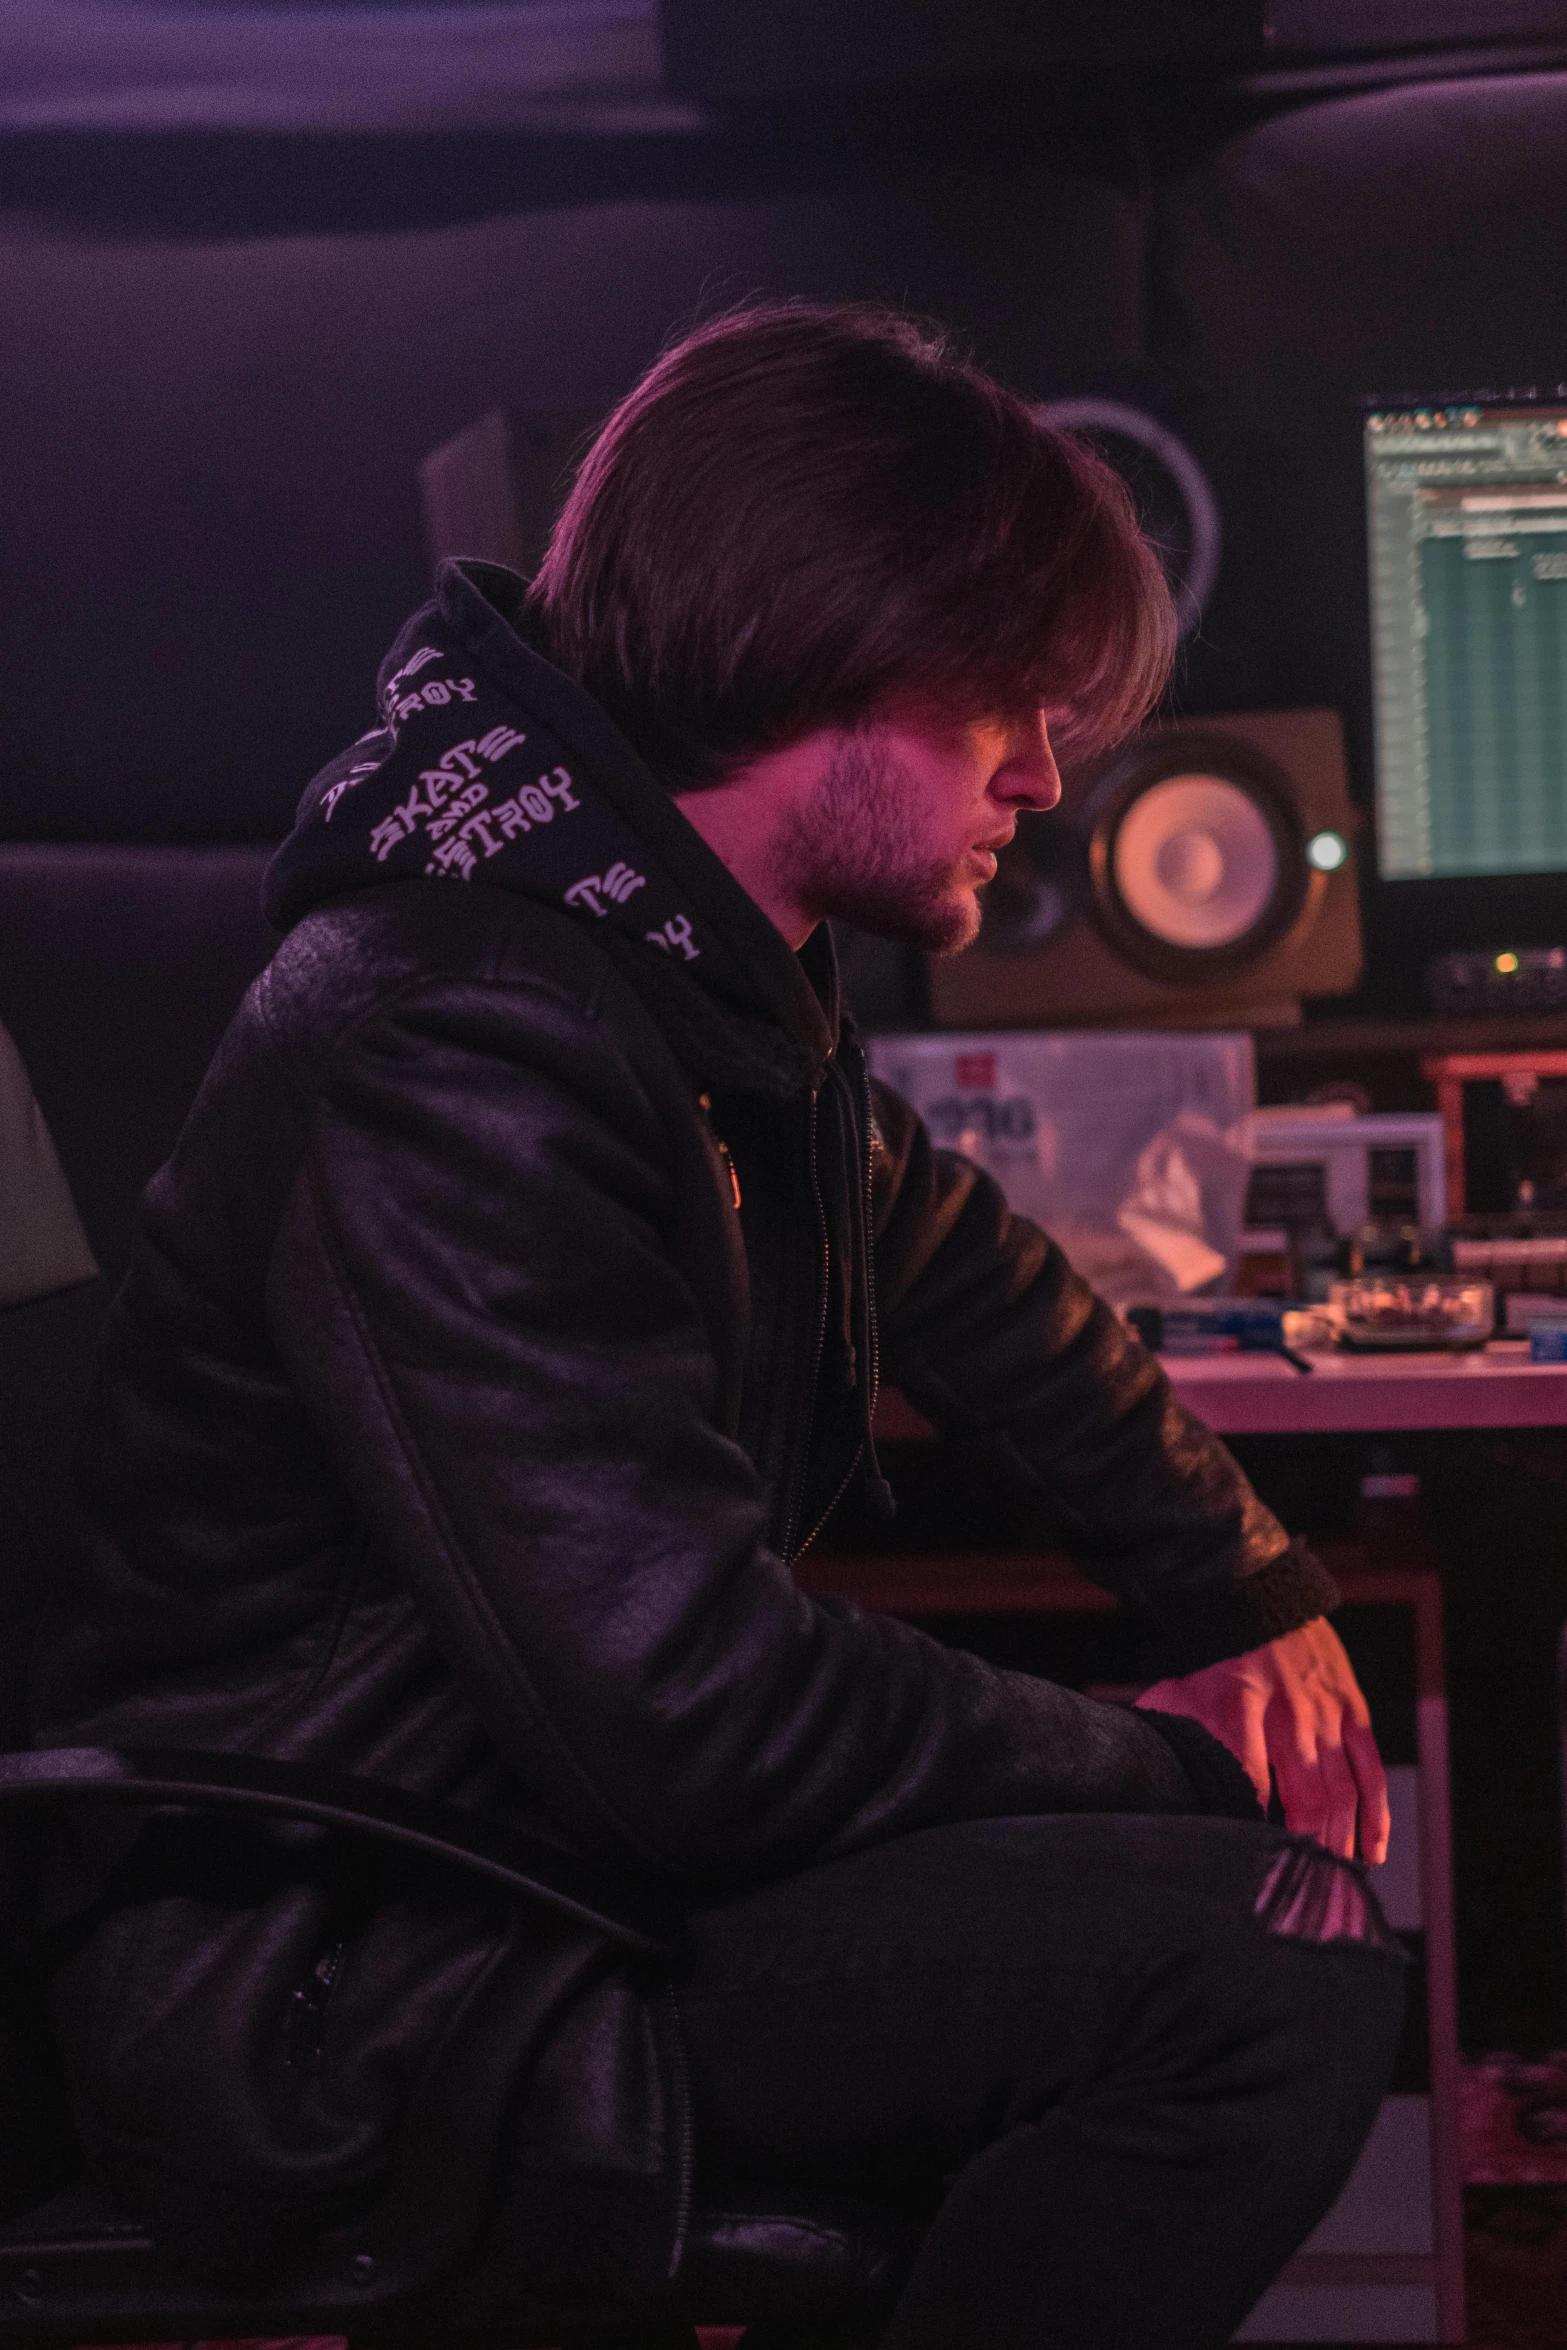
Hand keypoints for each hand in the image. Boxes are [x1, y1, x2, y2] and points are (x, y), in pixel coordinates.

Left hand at [1137, 1617, 1389, 1862]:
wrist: (1251, 1588)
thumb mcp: (1177, 1686)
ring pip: (1342, 1791)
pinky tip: (1370, 1853)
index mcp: (1236, 1706)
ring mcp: (1325, 1712)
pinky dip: (1376, 1816)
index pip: (1247, 1777)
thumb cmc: (1207, 1651)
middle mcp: (1286, 1712)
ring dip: (1340, 1841)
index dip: (1251, 1824)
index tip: (1246, 1859)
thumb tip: (1144, 1776)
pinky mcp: (1352, 1708)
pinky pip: (1370, 1769)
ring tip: (1333, 1879)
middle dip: (1305, 1848)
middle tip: (1299, 1886)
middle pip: (1306, 1797)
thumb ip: (1167, 1732)